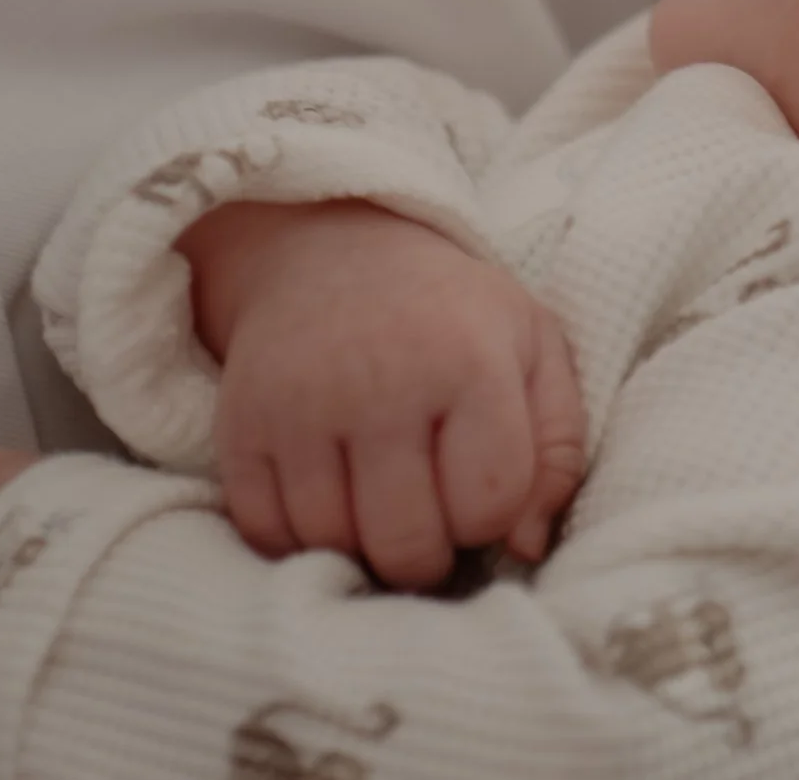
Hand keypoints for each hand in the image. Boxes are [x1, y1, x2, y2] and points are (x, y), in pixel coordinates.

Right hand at [179, 200, 586, 590]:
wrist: (330, 248)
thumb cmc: (447, 312)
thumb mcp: (532, 348)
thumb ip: (556, 449)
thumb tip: (525, 548)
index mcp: (467, 359)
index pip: (490, 507)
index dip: (490, 514)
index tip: (476, 481)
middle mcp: (380, 381)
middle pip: (409, 547)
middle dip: (428, 550)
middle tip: (425, 509)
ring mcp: (301, 404)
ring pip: (335, 548)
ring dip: (360, 546)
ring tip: (376, 501)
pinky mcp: (242, 424)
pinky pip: (266, 534)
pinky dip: (295, 539)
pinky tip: (324, 499)